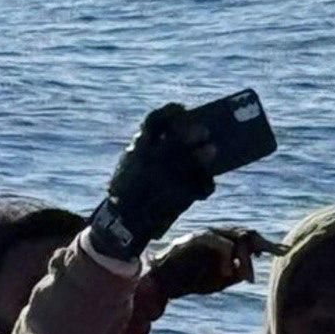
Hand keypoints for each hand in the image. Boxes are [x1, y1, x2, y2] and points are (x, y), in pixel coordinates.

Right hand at [90, 103, 215, 260]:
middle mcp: (152, 161)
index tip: (183, 110)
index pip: (156, 120)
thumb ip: (148, 151)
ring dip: (205, 156)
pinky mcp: (179, 198)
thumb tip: (182, 138)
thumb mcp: (130, 166)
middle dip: (193, 132)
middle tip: (205, 130)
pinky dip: (206, 185)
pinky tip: (207, 183)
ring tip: (213, 150)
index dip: (171, 112)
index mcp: (138, 150)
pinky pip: (200, 187)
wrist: (122, 223)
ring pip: (193, 163)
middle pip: (179, 138)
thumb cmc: (129, 191)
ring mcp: (167, 179)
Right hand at [150, 227, 277, 299]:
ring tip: (246, 278)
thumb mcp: (219, 281)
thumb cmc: (189, 281)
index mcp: (224, 243)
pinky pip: (219, 243)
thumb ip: (235, 274)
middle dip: (264, 244)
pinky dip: (226, 257)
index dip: (267, 244)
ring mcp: (207, 234)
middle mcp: (217, 235)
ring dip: (244, 259)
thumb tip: (249, 270)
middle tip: (279, 252)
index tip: (284, 250)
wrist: (162, 283)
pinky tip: (228, 272)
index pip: (249, 239)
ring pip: (235, 238)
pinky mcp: (196, 238)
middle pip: (247, 234)